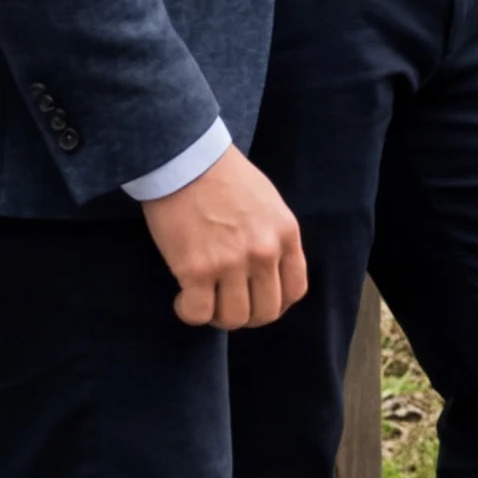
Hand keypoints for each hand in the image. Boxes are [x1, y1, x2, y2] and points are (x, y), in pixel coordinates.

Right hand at [139, 146, 308, 330]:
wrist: (185, 159)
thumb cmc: (223, 177)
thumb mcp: (268, 203)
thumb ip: (273, 237)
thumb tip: (267, 273)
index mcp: (285, 234)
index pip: (294, 291)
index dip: (274, 304)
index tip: (255, 300)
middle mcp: (264, 252)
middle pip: (266, 312)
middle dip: (245, 315)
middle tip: (225, 302)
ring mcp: (231, 263)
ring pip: (233, 318)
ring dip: (216, 316)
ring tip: (202, 298)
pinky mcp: (196, 270)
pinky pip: (198, 313)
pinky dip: (189, 312)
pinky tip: (183, 297)